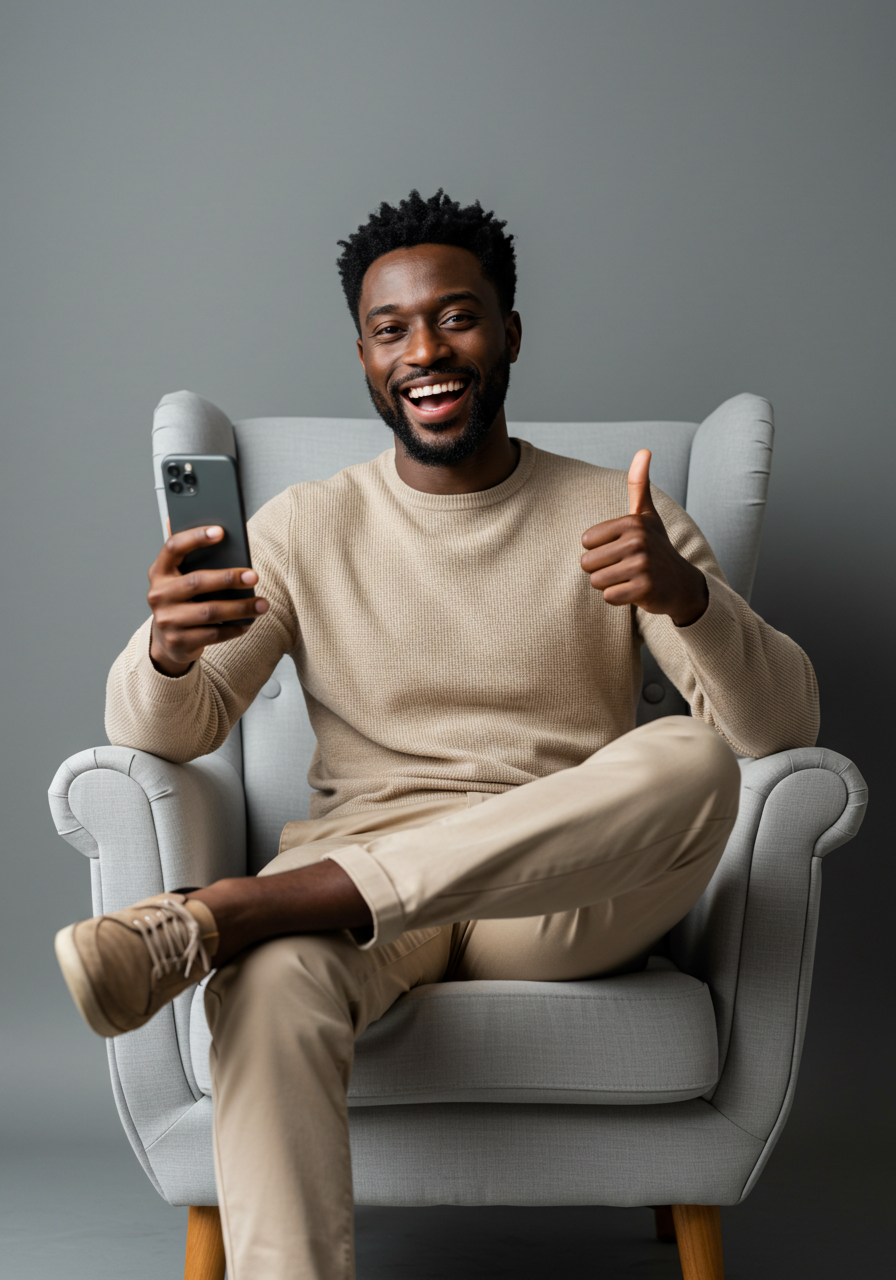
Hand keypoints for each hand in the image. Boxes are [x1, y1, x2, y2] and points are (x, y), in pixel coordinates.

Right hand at [147, 526, 268, 675]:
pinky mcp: (180, 641)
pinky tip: (249, 621)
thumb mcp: (180, 578)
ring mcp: (167, 620)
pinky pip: (214, 633)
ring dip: (240, 607)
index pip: (173, 547)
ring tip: (262, 604)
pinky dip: (235, 627)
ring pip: (210, 611)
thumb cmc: (183, 600)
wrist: (169, 641)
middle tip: (254, 576)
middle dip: (229, 578)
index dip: (195, 537)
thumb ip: (191, 556)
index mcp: (159, 572)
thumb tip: (210, 526)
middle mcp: (159, 595)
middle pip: (197, 582)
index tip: (221, 531)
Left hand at [580, 450, 707, 626]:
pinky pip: (609, 597)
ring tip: (630, 578)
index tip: (621, 550)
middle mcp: (638, 542)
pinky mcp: (645, 590)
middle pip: (587, 564)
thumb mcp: (647, 515)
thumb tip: (644, 450)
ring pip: (596, 581)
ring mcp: (642, 566)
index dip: (599, 550)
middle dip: (602, 570)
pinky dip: (619, 598)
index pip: (586, 543)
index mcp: (632, 522)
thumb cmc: (656, 547)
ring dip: (610, 584)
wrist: (682, 584)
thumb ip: (639, 484)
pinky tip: (636, 590)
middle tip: (625, 567)